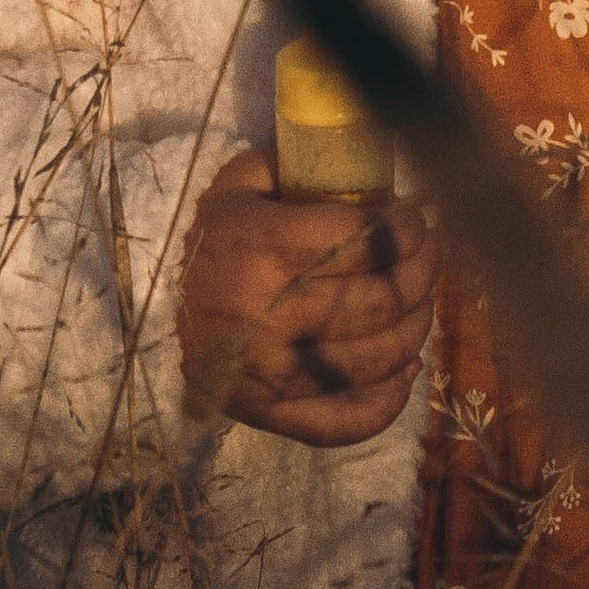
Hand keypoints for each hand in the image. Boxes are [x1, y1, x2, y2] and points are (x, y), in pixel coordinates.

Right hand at [178, 148, 438, 444]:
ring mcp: (270, 372)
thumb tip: (365, 168)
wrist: (155, 310)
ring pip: (376, 357)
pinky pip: (344, 422)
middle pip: (383, 299)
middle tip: (433, 253)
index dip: (409, 230)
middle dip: (425, 271)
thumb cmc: (213, 239)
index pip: (368, 240)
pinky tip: (408, 369)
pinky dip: (389, 401)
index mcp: (265, 246)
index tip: (417, 220)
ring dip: (418, 327)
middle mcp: (270, 312)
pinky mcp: (269, 415)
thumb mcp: (242, 184)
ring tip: (425, 301)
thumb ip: (295, 166)